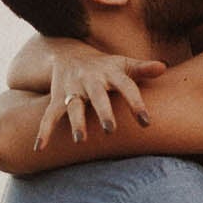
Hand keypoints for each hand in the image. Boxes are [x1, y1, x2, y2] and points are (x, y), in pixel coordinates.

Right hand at [34, 49, 166, 147]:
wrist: (68, 54)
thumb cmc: (105, 66)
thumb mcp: (122, 64)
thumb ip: (142, 69)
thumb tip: (163, 67)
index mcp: (110, 73)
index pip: (126, 86)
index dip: (136, 103)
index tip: (146, 122)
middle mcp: (90, 81)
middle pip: (98, 96)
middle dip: (103, 112)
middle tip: (110, 130)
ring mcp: (72, 90)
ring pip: (73, 106)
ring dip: (77, 122)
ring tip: (80, 140)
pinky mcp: (57, 99)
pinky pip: (49, 116)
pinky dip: (43, 131)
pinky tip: (39, 148)